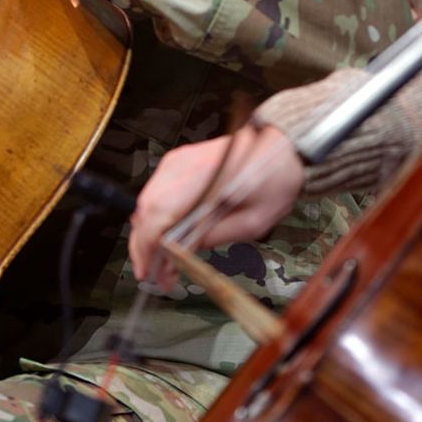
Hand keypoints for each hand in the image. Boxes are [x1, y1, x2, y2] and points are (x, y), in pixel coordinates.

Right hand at [130, 123, 304, 283]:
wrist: (279, 146)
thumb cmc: (273, 181)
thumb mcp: (253, 221)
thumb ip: (215, 237)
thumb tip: (182, 255)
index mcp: (202, 178)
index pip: (159, 213)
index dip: (148, 247)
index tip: (151, 273)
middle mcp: (181, 165)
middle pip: (145, 209)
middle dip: (142, 246)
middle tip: (150, 275)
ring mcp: (176, 161)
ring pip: (145, 202)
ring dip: (146, 234)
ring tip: (157, 262)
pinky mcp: (176, 162)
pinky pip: (154, 194)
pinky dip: (153, 218)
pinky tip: (162, 238)